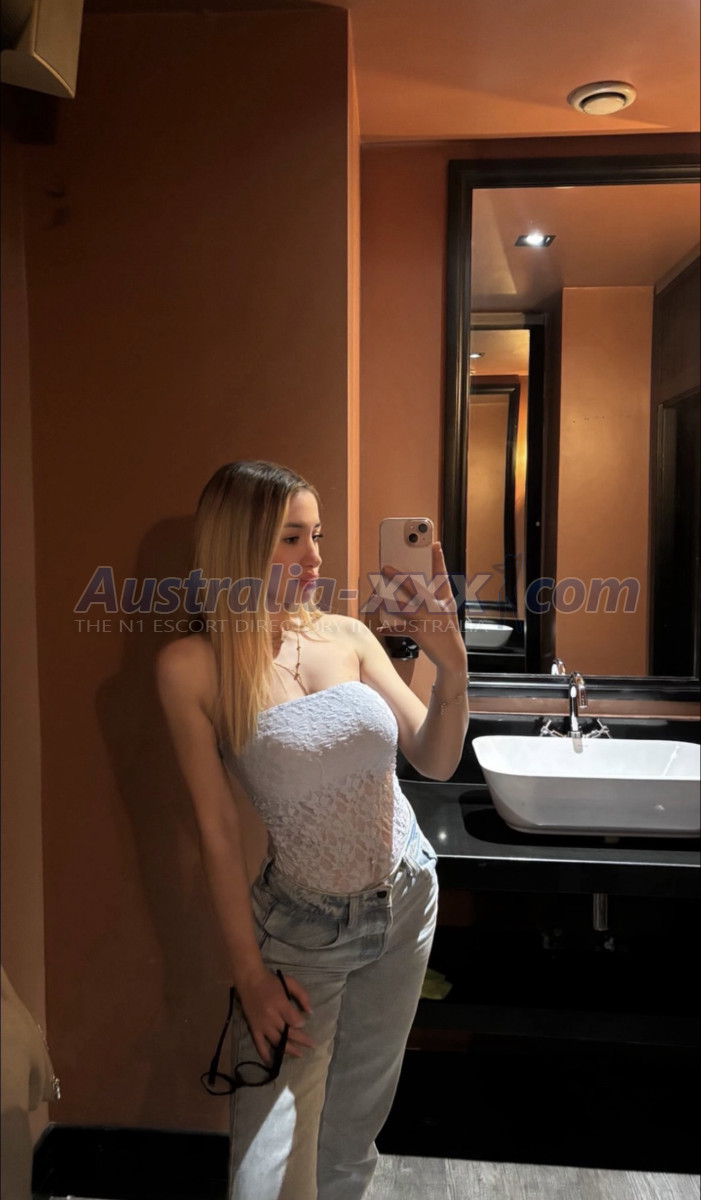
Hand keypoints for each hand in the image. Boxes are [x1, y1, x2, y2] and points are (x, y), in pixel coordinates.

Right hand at [237, 967, 314, 1063]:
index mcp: (280, 1004)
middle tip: (312, 1045)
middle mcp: (271, 1017)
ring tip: (299, 1054)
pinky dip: (265, 1054)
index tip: (304, 1024)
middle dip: (301, 1040)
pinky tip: (271, 1062)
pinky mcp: (253, 1028)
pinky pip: (259, 1044)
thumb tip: (310, 1011)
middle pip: (288, 1033)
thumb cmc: (271, 981)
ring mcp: (262, 1024)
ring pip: (277, 1041)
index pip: (294, 1020)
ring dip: (289, 1049)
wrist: (249, 980)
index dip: (300, 1024)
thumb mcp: (289, 982)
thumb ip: (302, 995)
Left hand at [376, 542, 465, 675]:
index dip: (439, 559)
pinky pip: (400, 630)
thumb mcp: (446, 610)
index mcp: (445, 599)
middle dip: (399, 577)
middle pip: (415, 588)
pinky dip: (389, 629)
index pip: (442, 575)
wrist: (452, 655)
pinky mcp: (419, 633)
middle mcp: (436, 607)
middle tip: (385, 568)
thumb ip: (433, 597)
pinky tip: (379, 627)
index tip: (435, 544)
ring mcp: (427, 620)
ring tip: (375, 598)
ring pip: (402, 608)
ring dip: (386, 603)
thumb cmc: (445, 630)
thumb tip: (414, 585)